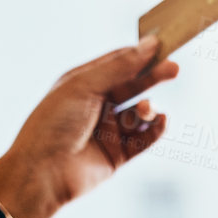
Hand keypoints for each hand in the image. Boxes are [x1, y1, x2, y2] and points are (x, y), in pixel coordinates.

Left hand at [0, 34, 178, 217]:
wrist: (43, 173)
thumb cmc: (54, 123)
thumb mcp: (85, 85)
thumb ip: (119, 66)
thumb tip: (150, 44)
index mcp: (83, 84)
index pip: (117, 63)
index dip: (139, 55)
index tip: (161, 46)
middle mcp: (96, 106)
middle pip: (132, 87)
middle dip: (152, 77)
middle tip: (175, 69)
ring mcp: (107, 131)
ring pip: (138, 116)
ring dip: (147, 109)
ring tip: (146, 109)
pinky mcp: (116, 156)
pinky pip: (142, 141)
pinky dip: (154, 131)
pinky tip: (162, 122)